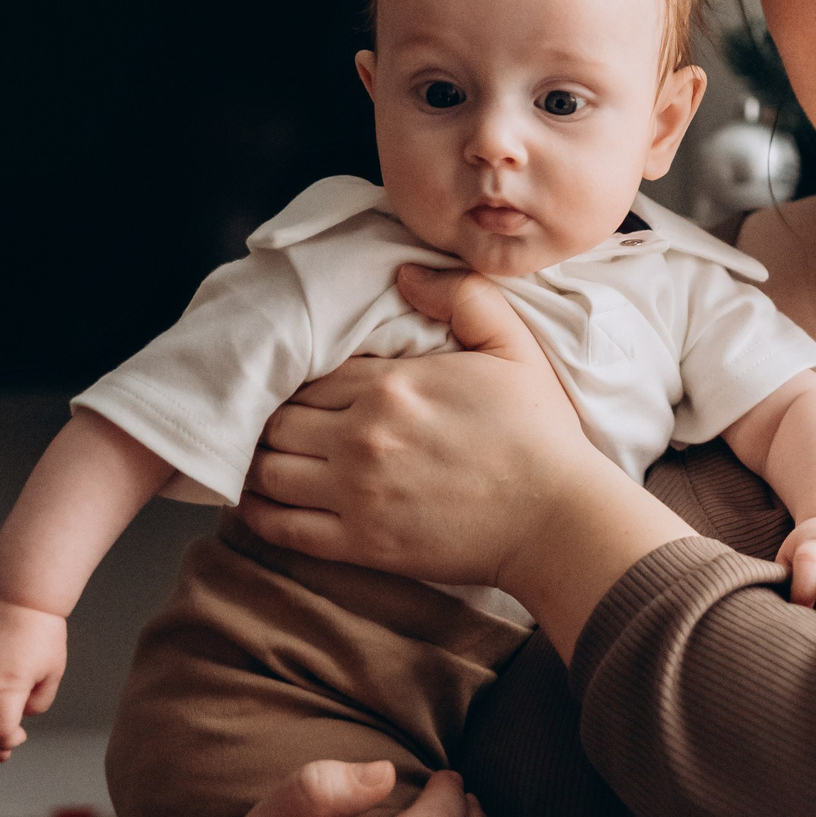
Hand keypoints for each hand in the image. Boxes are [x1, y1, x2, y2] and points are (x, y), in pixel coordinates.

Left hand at [239, 265, 695, 656]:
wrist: (557, 518)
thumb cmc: (539, 434)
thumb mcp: (513, 347)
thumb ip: (462, 297)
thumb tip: (405, 272)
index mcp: (391, 386)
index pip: (313, 375)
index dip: (307, 382)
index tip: (315, 393)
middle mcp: (361, 437)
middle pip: (280, 420)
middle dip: (278, 419)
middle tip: (286, 425)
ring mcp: (356, 493)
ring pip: (269, 470)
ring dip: (262, 462)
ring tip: (269, 459)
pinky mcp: (360, 544)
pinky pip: (282, 527)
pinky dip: (258, 514)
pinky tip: (258, 503)